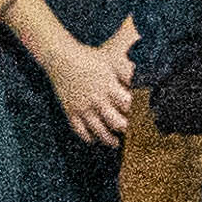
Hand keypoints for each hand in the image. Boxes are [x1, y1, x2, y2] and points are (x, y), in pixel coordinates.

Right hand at [43, 24, 139, 150]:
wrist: (61, 58)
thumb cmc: (87, 57)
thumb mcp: (108, 62)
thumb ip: (123, 72)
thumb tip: (138, 74)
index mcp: (108, 86)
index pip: (127, 105)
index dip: (135, 111)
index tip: (141, 117)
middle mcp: (96, 99)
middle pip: (115, 121)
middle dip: (124, 129)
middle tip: (132, 134)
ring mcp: (82, 107)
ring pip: (98, 129)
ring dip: (108, 139)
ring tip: (116, 144)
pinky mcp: (70, 110)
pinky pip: (80, 129)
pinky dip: (87, 136)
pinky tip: (92, 140)